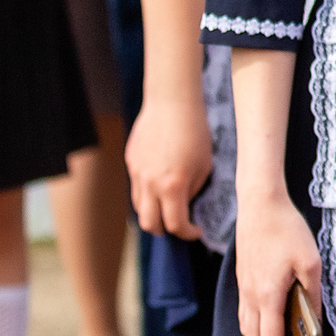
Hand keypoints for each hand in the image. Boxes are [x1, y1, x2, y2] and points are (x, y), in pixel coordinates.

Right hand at [128, 87, 212, 240]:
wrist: (172, 102)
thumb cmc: (196, 131)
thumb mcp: (204, 165)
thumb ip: (192, 191)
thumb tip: (185, 205)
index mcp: (172, 186)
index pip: (175, 225)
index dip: (188, 233)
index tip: (197, 230)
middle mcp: (150, 184)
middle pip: (149, 225)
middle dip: (165, 231)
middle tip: (179, 225)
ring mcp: (136, 173)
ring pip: (139, 207)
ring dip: (153, 213)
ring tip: (168, 207)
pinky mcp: (131, 162)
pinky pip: (136, 187)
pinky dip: (147, 194)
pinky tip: (160, 185)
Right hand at [236, 188, 323, 335]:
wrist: (259, 206)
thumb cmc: (287, 231)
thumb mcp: (310, 262)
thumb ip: (312, 296)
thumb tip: (314, 323)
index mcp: (268, 298)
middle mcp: (251, 300)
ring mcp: (244, 292)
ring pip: (249, 334)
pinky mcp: (243, 284)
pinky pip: (246, 319)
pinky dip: (258, 333)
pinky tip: (273, 330)